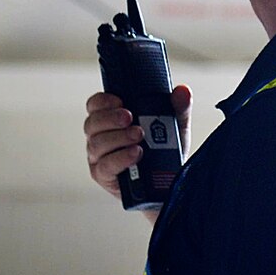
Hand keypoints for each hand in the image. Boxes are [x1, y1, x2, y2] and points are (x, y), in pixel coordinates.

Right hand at [84, 84, 190, 203]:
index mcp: (110, 120)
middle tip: (130, 117)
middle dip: (110, 118)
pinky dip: (121, 158)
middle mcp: (99, 137)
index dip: (103, 101)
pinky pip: (105, 165)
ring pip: (97, 143)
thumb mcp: (175, 127)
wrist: (169, 183)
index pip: (95, 105)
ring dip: (118, 137)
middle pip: (92, 123)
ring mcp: (98, 157)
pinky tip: (136, 153)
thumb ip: (178, 108)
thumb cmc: (164, 151)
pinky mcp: (103, 176)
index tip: (120, 100)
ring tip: (139, 136)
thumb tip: (183, 91)